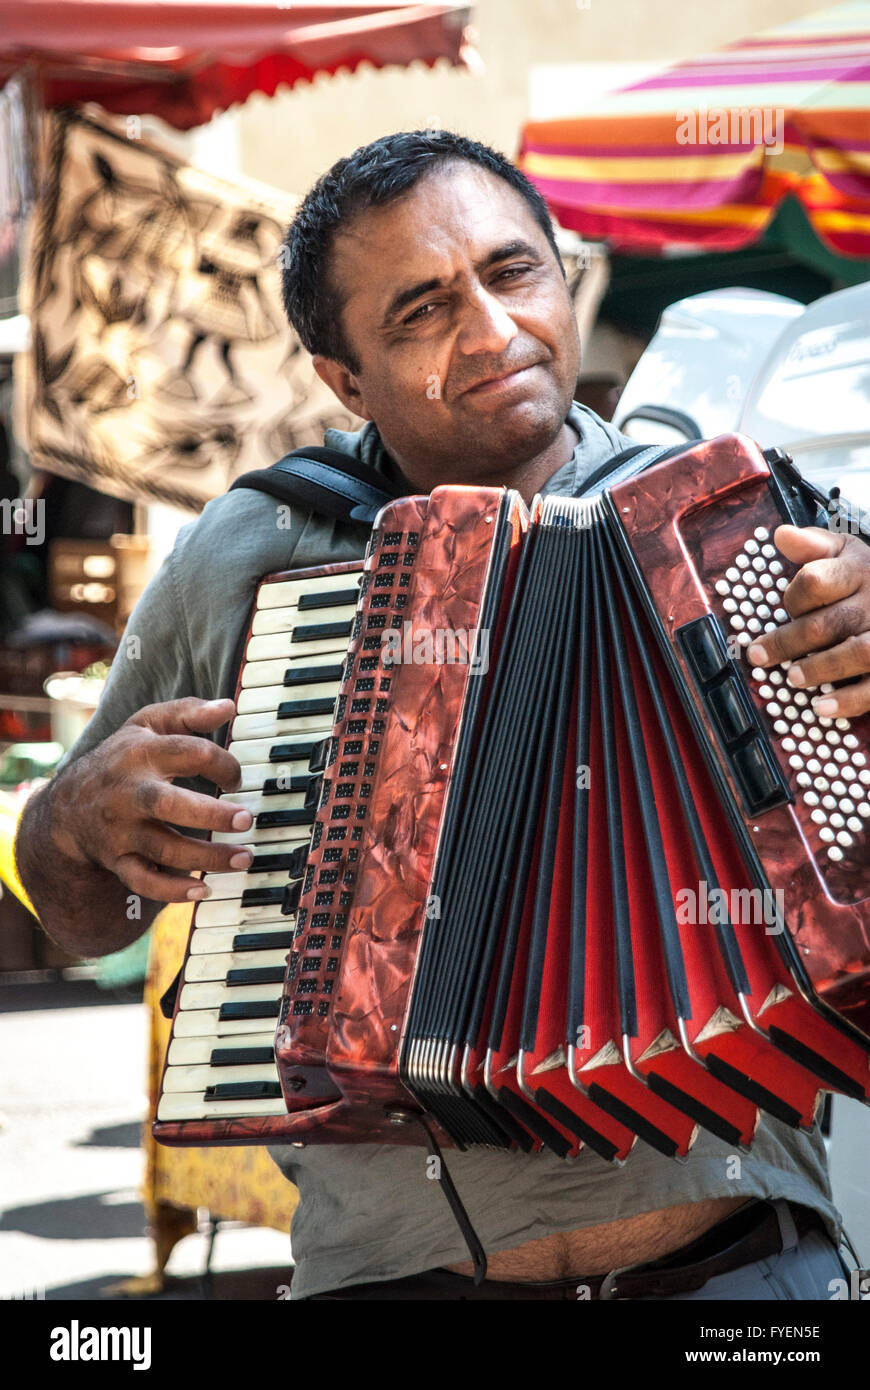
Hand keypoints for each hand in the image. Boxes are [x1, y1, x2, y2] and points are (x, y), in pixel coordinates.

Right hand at [52, 697, 253, 902]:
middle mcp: (130, 793)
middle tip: (246, 819)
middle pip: (169, 804)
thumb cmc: (121, 759)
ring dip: (206, 856)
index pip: (189, 752)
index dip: (223, 763)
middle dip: (211, 814)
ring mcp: (122, 830)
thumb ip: (187, 712)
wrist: (68, 805)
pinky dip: (171, 890)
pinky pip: (143, 881)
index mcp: (142, 753)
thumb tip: (228, 706)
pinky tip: (202, 889)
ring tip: (244, 857)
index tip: (237, 778)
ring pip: (164, 849)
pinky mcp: (118, 860)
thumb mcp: (146, 724)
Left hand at [746, 525, 869, 717]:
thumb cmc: (866, 576)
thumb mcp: (844, 551)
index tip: (782, 610)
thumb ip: (812, 545)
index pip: (817, 581)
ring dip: (820, 669)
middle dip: (790, 642)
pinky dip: (850, 700)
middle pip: (830, 622)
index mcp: (858, 571)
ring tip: (792, 678)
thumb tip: (779, 535)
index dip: (793, 598)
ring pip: (858, 653)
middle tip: (760, 656)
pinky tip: (823, 708)